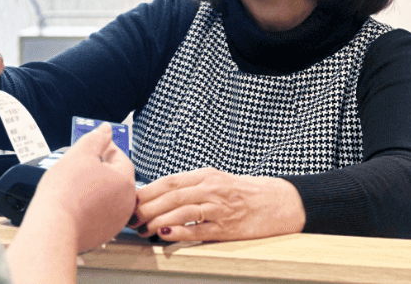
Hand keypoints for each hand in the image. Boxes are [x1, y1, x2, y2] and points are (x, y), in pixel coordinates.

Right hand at [27, 123, 136, 252]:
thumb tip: (106, 129)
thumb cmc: (66, 190)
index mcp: (125, 181)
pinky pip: (99, 213)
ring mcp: (116, 221)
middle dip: (100, 169)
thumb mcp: (80, 154)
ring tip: (74, 184)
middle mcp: (126, 203)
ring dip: (95, 188)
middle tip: (79, 165)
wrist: (53, 226)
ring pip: (107, 196)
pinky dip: (90, 207)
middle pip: (115, 178)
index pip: (120, 157)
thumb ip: (96, 138)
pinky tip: (74, 202)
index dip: (104, 148)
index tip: (91, 147)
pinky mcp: (103, 234)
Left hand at [131, 167, 305, 241]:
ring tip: (143, 228)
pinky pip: (199, 229)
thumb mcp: (216, 182)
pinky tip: (165, 234)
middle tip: (130, 217)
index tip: (130, 199)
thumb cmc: (244, 193)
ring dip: (158, 220)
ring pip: (182, 211)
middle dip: (147, 206)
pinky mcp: (228, 228)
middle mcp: (210, 188)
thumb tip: (160, 196)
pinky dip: (180, 231)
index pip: (169, 181)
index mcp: (205, 175)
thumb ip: (192, 187)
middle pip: (171, 195)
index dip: (147, 190)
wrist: (281, 202)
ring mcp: (219, 208)